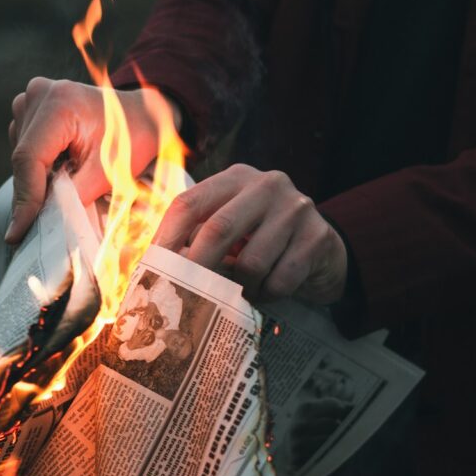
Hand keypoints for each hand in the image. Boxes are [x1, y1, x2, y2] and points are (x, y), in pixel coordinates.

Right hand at [5, 77, 179, 242]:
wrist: (141, 113)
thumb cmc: (133, 139)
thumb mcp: (108, 172)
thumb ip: (74, 196)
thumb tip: (44, 222)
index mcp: (61, 104)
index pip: (29, 158)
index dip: (24, 199)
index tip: (18, 233)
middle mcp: (41, 95)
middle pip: (22, 158)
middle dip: (29, 195)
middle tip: (37, 228)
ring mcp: (34, 98)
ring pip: (21, 154)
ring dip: (36, 180)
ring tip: (65, 187)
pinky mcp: (32, 107)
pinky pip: (25, 146)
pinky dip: (39, 166)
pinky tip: (60, 170)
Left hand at [154, 164, 347, 304]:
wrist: (324, 254)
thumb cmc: (264, 243)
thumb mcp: (231, 231)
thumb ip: (197, 239)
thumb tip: (151, 271)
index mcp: (235, 178)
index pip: (189, 202)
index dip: (166, 238)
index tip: (153, 270)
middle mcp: (267, 185)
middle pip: (218, 228)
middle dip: (197, 268)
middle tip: (185, 296)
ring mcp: (296, 209)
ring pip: (251, 262)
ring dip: (241, 288)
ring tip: (242, 293)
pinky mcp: (317, 238)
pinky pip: (279, 280)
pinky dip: (267, 295)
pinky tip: (267, 292)